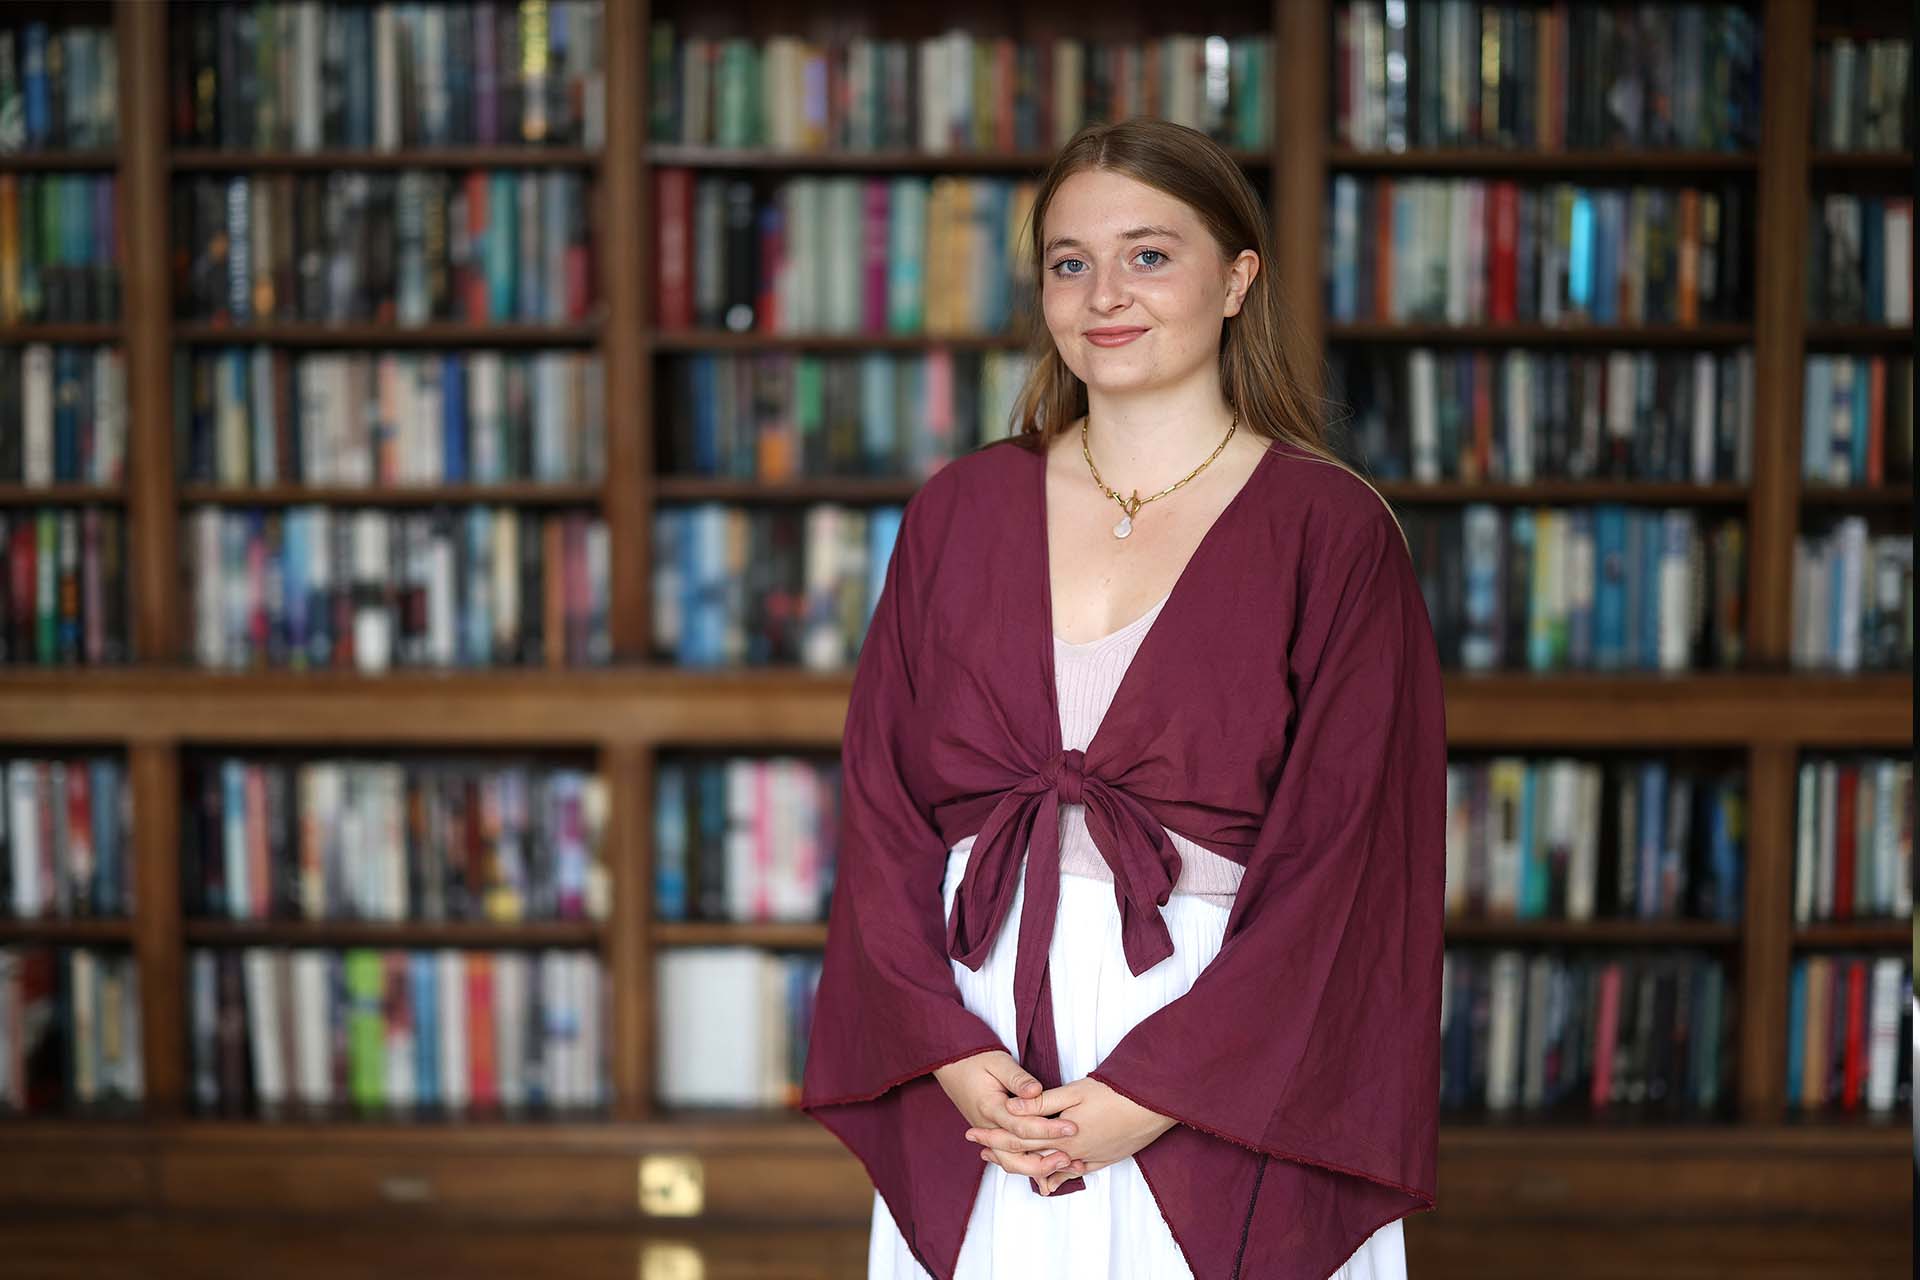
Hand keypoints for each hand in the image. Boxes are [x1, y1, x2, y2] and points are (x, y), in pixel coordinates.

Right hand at [933, 1050, 1083, 1188]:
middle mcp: (988, 1127)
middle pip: (1015, 1155)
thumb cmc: (976, 1060)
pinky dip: (1028, 1166)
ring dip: (1037, 1168)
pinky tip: (1048, 1170)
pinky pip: (1008, 1157)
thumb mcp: (998, 1061)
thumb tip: (1036, 1091)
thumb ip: (1017, 1078)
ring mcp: (988, 1133)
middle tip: (1072, 1159)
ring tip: (1064, 1166)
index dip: (1048, 1129)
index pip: (1022, 1126)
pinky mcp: (992, 1135)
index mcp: (990, 1107)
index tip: (1072, 1128)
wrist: (952, 1066)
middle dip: (1046, 1158)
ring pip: (1010, 1162)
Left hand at [963, 1077, 1176, 1193]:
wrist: (1153, 1105)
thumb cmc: (1114, 1093)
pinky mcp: (1104, 1159)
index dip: (993, 1136)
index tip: (972, 1135)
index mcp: (1060, 1133)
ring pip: (1050, 1169)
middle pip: (1029, 1156)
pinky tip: (1048, 1182)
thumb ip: (1041, 1103)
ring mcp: (1089, 1158)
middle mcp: (1071, 1152)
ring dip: (1027, 1167)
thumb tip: (1011, 1109)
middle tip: (981, 1152)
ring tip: (1008, 1164)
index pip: (1018, 1138)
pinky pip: (1075, 1174)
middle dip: (1003, 1154)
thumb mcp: (1074, 1091)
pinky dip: (1058, 1178)